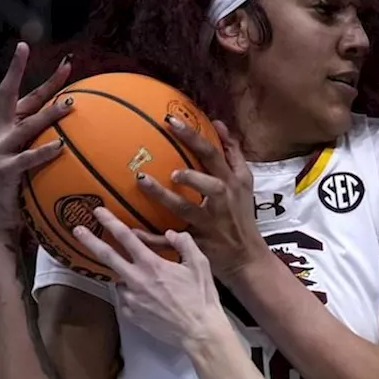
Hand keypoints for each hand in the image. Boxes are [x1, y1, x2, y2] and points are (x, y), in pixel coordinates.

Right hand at [0, 42, 74, 237]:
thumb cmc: (16, 186)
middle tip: (53, 62)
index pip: (20, 94)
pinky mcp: (4, 171)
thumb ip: (43, 141)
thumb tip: (75, 132)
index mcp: (5, 126)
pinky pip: (27, 158)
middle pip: (12, 96)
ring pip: (26, 125)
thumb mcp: (27, 158)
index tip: (41, 51)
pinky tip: (61, 146)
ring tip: (69, 104)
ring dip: (48, 114)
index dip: (30, 72)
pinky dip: (43, 152)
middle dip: (23, 73)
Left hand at [72, 207, 227, 345]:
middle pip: (107, 256)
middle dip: (90, 241)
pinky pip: (125, 298)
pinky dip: (130, 293)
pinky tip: (144, 296)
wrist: (199, 332)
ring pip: (117, 279)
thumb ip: (184, 243)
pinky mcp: (131, 314)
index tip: (97, 211)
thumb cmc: (201, 297)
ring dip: (121, 274)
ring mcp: (131, 299)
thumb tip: (170, 233)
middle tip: (76, 230)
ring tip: (135, 276)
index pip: (125, 237)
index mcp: (152, 264)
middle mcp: (136, 279)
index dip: (110, 222)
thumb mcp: (200, 264)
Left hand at [133, 118, 270, 279]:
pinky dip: (152, 237)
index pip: (213, 155)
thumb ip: (233, 152)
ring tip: (142, 182)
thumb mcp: (245, 182)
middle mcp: (220, 202)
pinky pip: (171, 240)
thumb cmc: (241, 215)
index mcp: (230, 182)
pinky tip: (132, 229)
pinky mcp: (196, 243)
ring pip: (185, 209)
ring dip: (163, 196)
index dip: (193, 137)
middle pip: (207, 185)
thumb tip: (218, 123)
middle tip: (167, 165)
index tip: (170, 121)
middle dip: (189, 175)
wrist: (246, 256)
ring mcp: (207, 223)